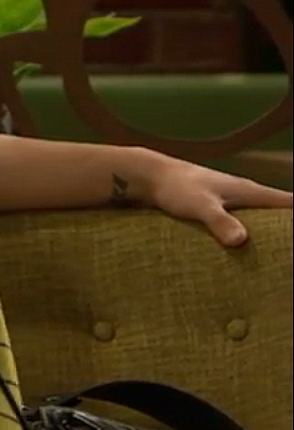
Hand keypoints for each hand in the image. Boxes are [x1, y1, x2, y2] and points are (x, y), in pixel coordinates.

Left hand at [140, 154, 291, 246]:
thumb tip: (240, 240)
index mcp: (249, 191)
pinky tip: (247, 247)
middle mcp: (244, 193)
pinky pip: (242, 220)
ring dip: (271, 231)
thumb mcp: (200, 206)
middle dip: (288, 227)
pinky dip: (249, 232)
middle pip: (279, 210)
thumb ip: (220, 221)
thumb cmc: (176, 188)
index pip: (288, 203)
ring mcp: (230, 199)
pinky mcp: (216, 207)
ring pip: (260, 216)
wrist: (150, 176)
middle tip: (291, 251)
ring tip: (279, 253)